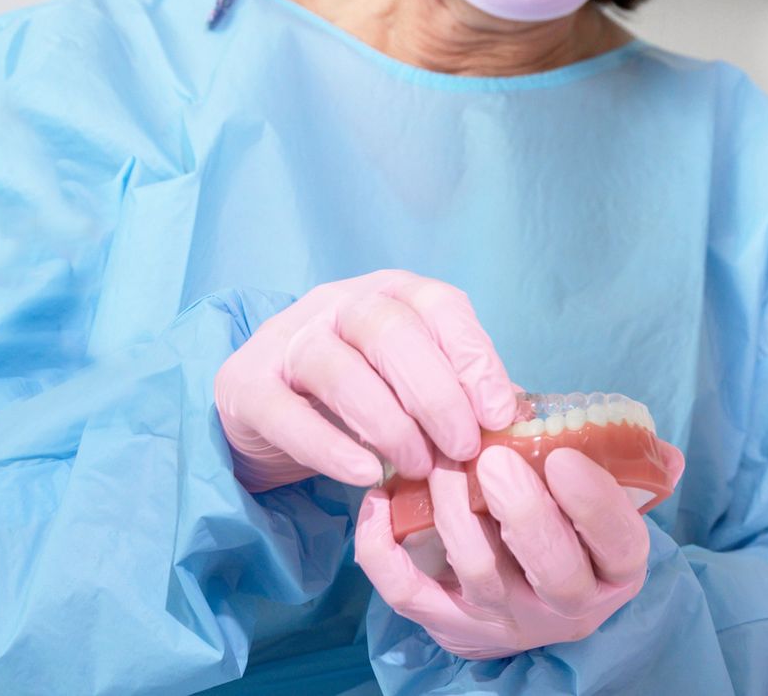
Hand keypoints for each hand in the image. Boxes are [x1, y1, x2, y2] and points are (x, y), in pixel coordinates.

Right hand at [215, 269, 519, 490]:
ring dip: (389, 424)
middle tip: (464, 448)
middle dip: (436, 394)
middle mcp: (337, 303)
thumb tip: (521, 421)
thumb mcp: (413, 382)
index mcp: (390, 292)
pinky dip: (330, 447)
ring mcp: (285, 340)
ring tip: (420, 468)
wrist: (269, 415)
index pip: (439, 305)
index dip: (473, 356)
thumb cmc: (361, 394)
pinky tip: (364, 475)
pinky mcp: (245, 386)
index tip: (499, 413)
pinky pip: (287, 414)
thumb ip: (461, 392)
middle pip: (390, 332)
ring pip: (340, 369)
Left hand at [355, 442, 685, 658]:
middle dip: (524, 513)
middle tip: (493, 459)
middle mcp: (567, 605)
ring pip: (480, 576)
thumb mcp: (611, 501)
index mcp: (615, 569)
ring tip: (441, 462)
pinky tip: (381, 500)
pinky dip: (384, 550)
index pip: (620, 545)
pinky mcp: (448, 623)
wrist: (532, 597)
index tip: (564, 458)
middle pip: (553, 571)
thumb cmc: (573, 526)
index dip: (596, 505)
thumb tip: (665, 455)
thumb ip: (631, 469)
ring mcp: (505, 620)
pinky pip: (409, 595)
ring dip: (456, 514)